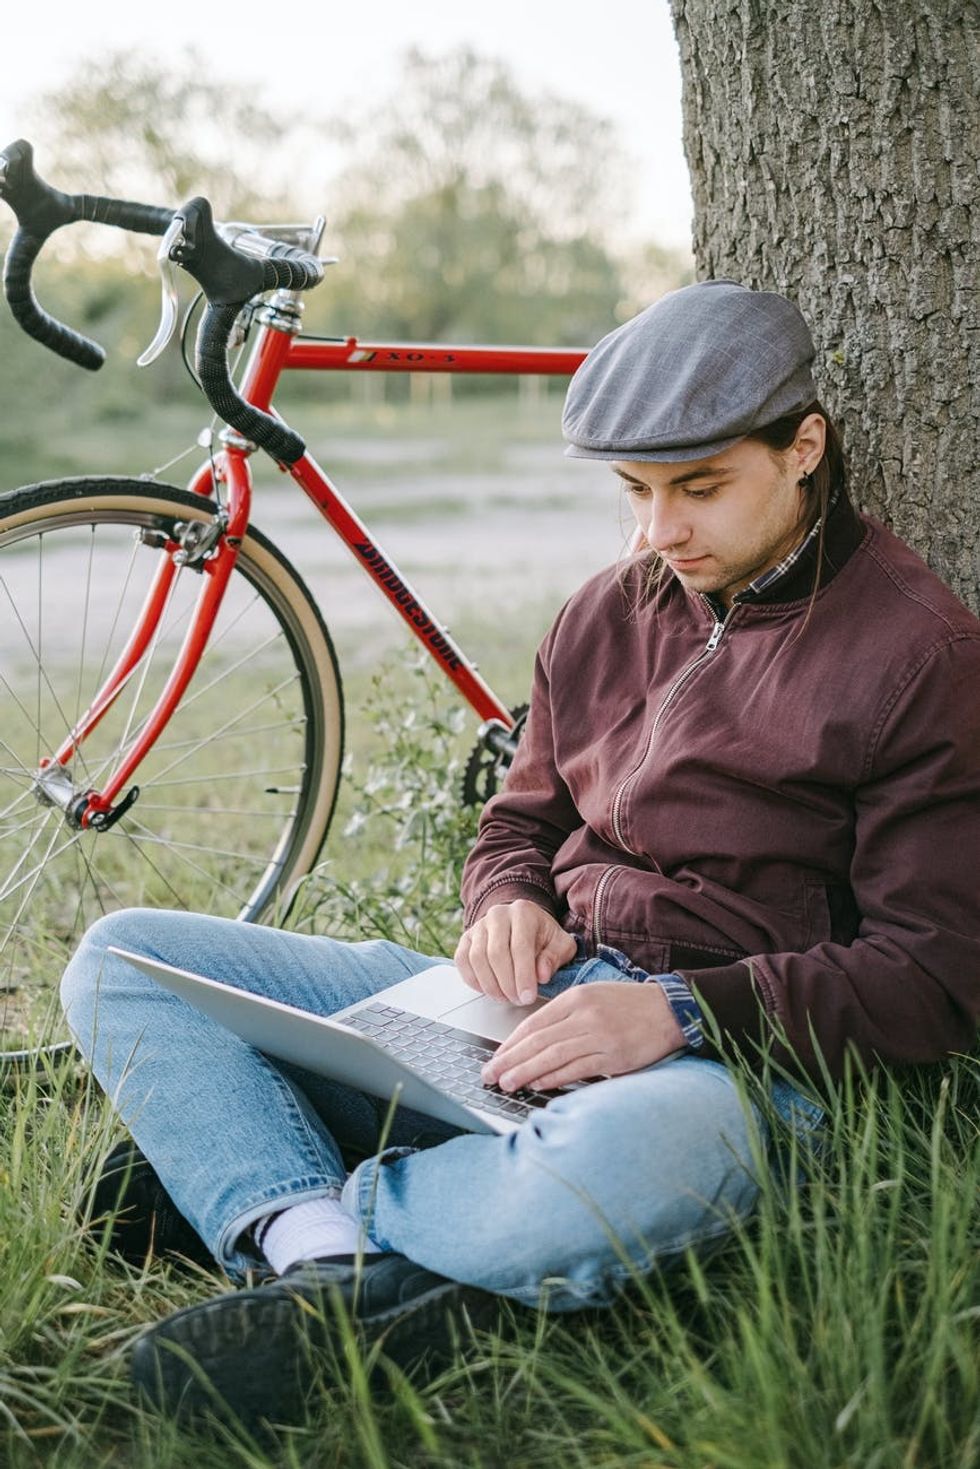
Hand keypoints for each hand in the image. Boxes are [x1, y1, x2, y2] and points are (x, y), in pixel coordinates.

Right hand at [454, 899, 577, 1004]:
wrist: (524, 924)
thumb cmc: (543, 937)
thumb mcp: (560, 945)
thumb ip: (555, 958)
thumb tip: (541, 975)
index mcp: (523, 912)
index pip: (520, 946)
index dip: (523, 975)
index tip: (528, 996)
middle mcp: (498, 914)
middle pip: (496, 953)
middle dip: (507, 983)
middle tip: (517, 1000)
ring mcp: (479, 926)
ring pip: (477, 958)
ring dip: (490, 985)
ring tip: (505, 998)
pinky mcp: (467, 938)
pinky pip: (463, 960)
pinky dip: (473, 980)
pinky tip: (488, 990)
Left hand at [480, 980, 685, 1091]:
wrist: (669, 1010)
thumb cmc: (628, 1005)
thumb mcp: (592, 997)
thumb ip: (564, 1016)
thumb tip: (533, 1042)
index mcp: (575, 998)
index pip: (533, 1023)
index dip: (510, 1044)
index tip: (495, 1057)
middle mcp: (584, 1015)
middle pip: (537, 1041)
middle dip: (510, 1060)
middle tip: (489, 1074)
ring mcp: (599, 1036)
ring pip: (553, 1056)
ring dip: (526, 1072)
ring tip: (507, 1083)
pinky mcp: (614, 1056)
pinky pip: (577, 1068)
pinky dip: (555, 1078)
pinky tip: (538, 1085)